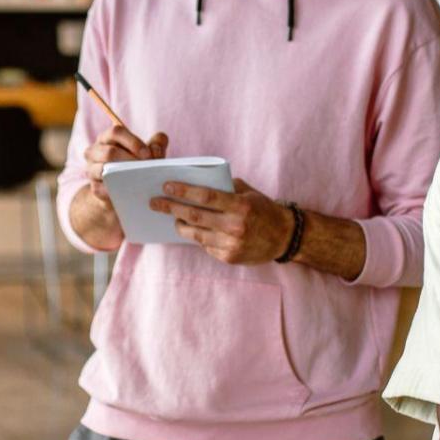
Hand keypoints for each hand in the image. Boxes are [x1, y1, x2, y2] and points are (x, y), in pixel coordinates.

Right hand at [84, 125, 168, 205]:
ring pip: (102, 169)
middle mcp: (95, 151)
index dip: (133, 141)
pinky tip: (130, 192)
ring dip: (122, 175)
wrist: (121, 190)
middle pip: (109, 152)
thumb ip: (156, 145)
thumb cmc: (134, 165)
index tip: (147, 154)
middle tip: (146, 168)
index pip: (116, 132)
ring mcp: (91, 170)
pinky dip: (116, 190)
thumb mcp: (146, 152)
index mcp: (107, 138)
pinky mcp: (94, 188)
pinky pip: (102, 188)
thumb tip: (157, 148)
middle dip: (129, 160)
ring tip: (139, 180)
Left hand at [151, 179, 293, 264]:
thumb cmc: (264, 210)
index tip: (166, 186)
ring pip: (195, 234)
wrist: (284, 237)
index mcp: (240, 206)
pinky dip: (197, 236)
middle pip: (194, 216)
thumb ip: (226, 187)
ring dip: (180, 224)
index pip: (205, 197)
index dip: (183, 191)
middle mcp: (234, 226)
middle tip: (155, 202)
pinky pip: (205, 245)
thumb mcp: (248, 193)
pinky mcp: (228, 258)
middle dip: (171, 208)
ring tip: (173, 217)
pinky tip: (193, 229)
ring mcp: (230, 244)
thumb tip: (197, 182)